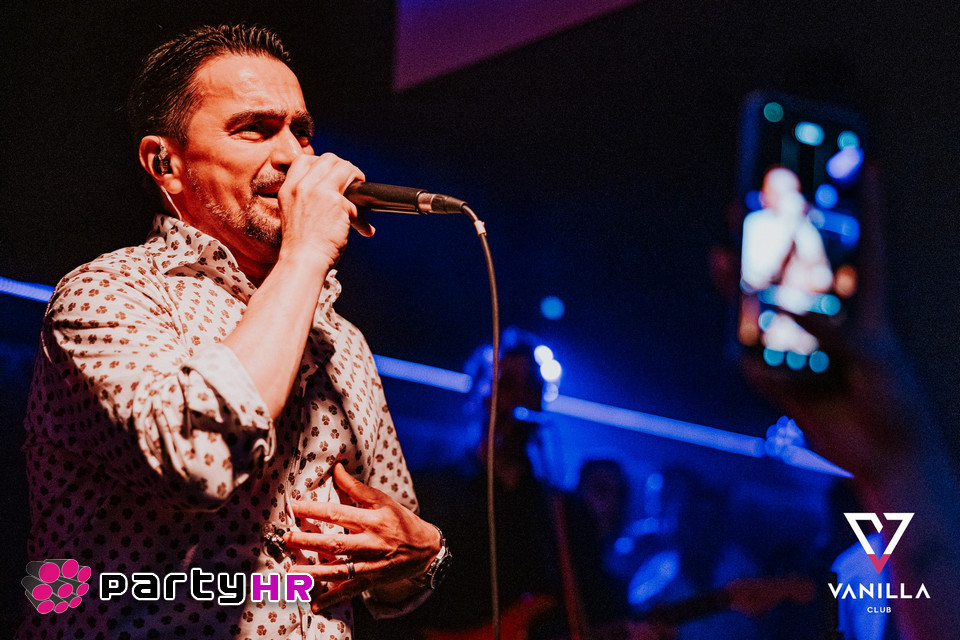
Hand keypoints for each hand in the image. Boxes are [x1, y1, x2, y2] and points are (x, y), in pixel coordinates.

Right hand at [277, 153, 371, 269]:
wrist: (302, 261)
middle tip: (352, 181)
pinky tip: (361, 227)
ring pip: (345, 168)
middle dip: (344, 167)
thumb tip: (333, 191)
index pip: (304, 159)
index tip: (332, 174)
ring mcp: (319, 192)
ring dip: (357, 178)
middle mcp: (302, 186)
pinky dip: (360, 215)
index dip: (322, 163)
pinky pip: (355, 201)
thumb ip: (306, 199)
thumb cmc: (300, 246)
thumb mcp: (292, 214)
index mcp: (289, 189)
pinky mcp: (337, 202)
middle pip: (329, 159)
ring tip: (360, 194)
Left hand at [284, 463, 440, 610]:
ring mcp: (370, 565)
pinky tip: (314, 604)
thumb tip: (336, 468)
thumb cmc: (402, 521)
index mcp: (372, 520)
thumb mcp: (383, 500)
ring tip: (292, 571)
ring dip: (314, 572)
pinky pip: (349, 590)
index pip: (337, 513)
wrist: (426, 550)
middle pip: (335, 544)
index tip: (293, 506)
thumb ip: (356, 487)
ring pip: (339, 570)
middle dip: (309, 542)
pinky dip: (332, 598)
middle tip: (287, 538)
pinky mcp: (371, 580)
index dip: (314, 510)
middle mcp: (370, 543)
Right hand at [732, 164, 935, 482]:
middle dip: (772, 239)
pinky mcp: (784, 379)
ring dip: (741, 288)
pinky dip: (758, 367)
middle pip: (797, 272)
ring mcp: (804, 348)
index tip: (869, 165)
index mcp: (867, 310)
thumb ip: (831, 331)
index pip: (867, 249)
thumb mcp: (873, 359)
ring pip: (764, 310)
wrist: (884, 459)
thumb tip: (782, 309)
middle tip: (748, 204)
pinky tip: (759, 367)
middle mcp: (831, 322)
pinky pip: (758, 364)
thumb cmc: (895, 403)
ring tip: (720, 258)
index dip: (868, 209)